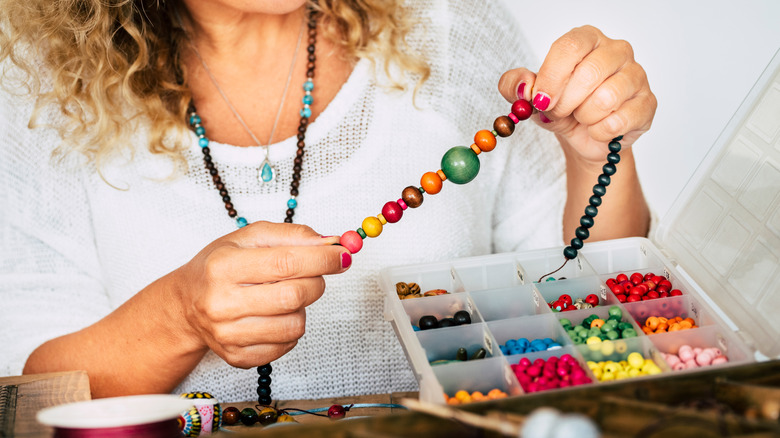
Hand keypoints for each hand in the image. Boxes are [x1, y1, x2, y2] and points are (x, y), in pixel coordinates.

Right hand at [172, 221, 349, 367]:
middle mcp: (221, 304)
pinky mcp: (238, 358)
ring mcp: (228, 336)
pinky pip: (287, 345)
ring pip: (295, 325)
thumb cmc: (220, 266)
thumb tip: (330, 244)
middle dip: (316, 281)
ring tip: (286, 295)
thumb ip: (291, 235)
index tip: (342, 255)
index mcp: (223, 267)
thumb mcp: (248, 238)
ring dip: (302, 307)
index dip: (322, 259)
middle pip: (294, 296)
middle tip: (314, 273)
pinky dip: (290, 328)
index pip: (285, 263)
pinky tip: (274, 315)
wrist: (186, 304)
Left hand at [499, 25, 655, 163]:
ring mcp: (636, 75)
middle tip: (560, 111)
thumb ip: (515, 85)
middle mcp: (616, 51)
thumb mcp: (532, 97)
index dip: (552, 77)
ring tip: (582, 117)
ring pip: (606, 98)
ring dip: (584, 117)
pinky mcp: (647, 103)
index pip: (570, 46)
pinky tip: (599, 129)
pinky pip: (619, 121)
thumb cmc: (563, 109)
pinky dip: (600, 132)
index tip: (541, 99)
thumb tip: (523, 86)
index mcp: (587, 40)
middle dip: (566, 102)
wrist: (586, 137)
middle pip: (590, 72)